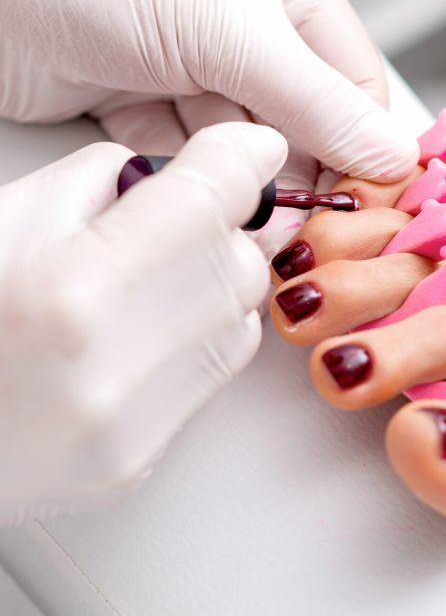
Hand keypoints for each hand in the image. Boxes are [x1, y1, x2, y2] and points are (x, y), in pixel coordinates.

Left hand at [0, 0, 416, 180]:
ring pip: (246, 146)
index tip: (367, 198)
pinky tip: (176, 164)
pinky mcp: (150, 104)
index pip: (350, 76)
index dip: (363, 139)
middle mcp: (242, 22)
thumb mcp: (231, 33)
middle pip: (300, 119)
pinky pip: (194, 156)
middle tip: (300, 215)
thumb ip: (319, 103)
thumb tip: (391, 154)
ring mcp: (194, 66)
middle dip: (294, 165)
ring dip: (238, 174)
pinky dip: (187, 171)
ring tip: (232, 192)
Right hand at [0, 122, 285, 524]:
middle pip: (238, 269)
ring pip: (240, 324)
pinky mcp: (133, 466)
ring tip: (150, 277)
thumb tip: (192, 175)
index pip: (207, 204)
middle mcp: (110, 370)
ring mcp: (126, 432)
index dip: (241, 160)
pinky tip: (141, 330)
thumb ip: (105, 182)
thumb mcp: (6, 216)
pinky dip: (196, 338)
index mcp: (68, 289)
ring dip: (213, 285)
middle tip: (177, 220)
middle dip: (221, 230)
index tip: (250, 149)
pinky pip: (210, 377)